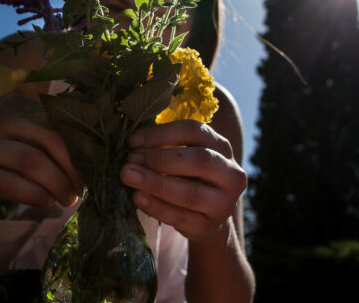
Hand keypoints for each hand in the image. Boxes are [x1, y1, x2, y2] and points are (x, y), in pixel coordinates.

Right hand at [0, 94, 83, 210]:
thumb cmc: (4, 155)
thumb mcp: (26, 138)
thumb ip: (53, 137)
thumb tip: (94, 154)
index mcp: (15, 104)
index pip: (57, 119)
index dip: (80, 143)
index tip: (93, 163)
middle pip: (47, 138)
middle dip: (71, 166)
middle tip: (81, 187)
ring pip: (30, 160)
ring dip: (56, 183)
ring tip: (67, 198)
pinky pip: (12, 184)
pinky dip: (36, 195)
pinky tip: (46, 201)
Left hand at [120, 120, 246, 240]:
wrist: (206, 218)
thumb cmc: (189, 178)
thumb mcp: (184, 157)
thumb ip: (165, 147)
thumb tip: (133, 143)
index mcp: (222, 147)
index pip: (194, 131)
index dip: (161, 134)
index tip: (133, 140)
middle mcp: (231, 174)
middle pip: (199, 160)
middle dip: (159, 159)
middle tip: (130, 159)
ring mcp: (223, 204)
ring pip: (190, 193)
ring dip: (154, 182)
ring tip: (127, 175)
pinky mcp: (208, 227)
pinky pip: (180, 217)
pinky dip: (156, 207)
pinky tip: (136, 197)